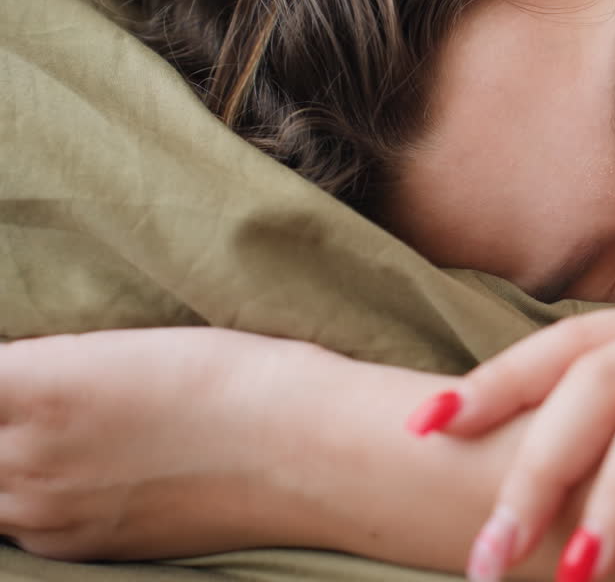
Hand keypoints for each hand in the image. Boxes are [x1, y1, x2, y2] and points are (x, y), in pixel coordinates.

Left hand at [0, 328, 316, 560]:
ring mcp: (49, 513)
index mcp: (38, 385)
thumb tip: (7, 381)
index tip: (24, 374)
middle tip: (46, 399)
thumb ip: (40, 366)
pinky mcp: (81, 548)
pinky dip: (29, 497)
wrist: (306, 453)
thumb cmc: (234, 379)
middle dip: (9, 414)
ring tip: (66, 433)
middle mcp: (26, 457)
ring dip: (10, 458)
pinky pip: (20, 525)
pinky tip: (75, 471)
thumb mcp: (122, 345)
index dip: (7, 377)